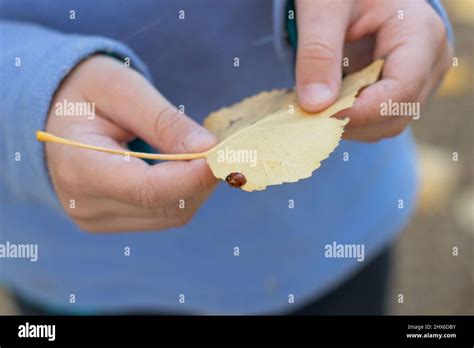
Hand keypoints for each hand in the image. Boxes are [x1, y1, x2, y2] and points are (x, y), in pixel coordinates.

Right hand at [45, 55, 217, 231]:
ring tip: (199, 154)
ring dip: (196, 187)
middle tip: (222, 149)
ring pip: (171, 215)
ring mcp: (98, 219)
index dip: (193, 177)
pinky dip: (184, 193)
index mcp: (79, 168)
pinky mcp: (112, 222)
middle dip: (201, 179)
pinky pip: (163, 215)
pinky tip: (182, 168)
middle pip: (166, 206)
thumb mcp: (122, 89)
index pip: (147, 190)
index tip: (224, 156)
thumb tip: (208, 148)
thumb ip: (164, 120)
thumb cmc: (87, 93)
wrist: (55, 115)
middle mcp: (86, 205)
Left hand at [295, 0, 451, 141]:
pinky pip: (376, 120)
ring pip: (384, 125)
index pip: (398, 94)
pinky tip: (325, 102)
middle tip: (306, 112)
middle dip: (348, 121)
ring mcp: (418, 81)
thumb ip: (317, 53)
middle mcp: (429, 63)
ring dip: (346, 124)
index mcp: (420, 34)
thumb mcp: (323, 9)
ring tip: (314, 103)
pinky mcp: (400, 91)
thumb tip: (315, 106)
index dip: (356, 113)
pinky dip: (347, 119)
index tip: (315, 115)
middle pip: (392, 117)